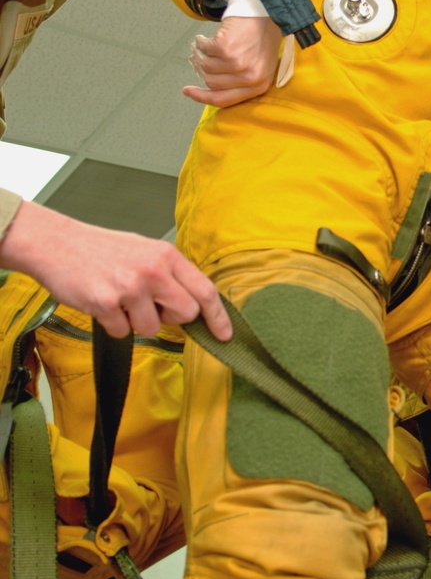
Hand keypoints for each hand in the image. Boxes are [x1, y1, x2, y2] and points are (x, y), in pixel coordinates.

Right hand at [0, 201, 232, 340]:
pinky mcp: (105, 303)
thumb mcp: (144, 251)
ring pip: (152, 328)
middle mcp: (153, 270)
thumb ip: (169, 275)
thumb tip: (193, 305)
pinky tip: (102, 303)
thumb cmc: (101, 249)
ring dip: (136, 322)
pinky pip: (122, 332)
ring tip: (119, 299)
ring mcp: (130, 287)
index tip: (225, 334)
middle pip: (186, 313)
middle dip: (172, 319)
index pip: (205, 290)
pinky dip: (112, 325)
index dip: (218, 316)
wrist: (56, 244)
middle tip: (150, 306)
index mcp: (166, 256)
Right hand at [183, 16, 282, 107]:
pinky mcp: (226, 48)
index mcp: (259, 85)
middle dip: (203, 69)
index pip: (224, 99)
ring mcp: (237, 64)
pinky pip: (204, 50)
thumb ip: (240, 81)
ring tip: (211, 44)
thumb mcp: (260, 65)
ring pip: (205, 67)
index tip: (188, 91)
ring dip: (203, 54)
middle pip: (211, 83)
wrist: (266, 10)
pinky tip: (207, 37)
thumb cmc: (263, 35)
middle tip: (202, 57)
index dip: (202, 97)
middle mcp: (250, 78)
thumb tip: (210, 87)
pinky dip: (201, 42)